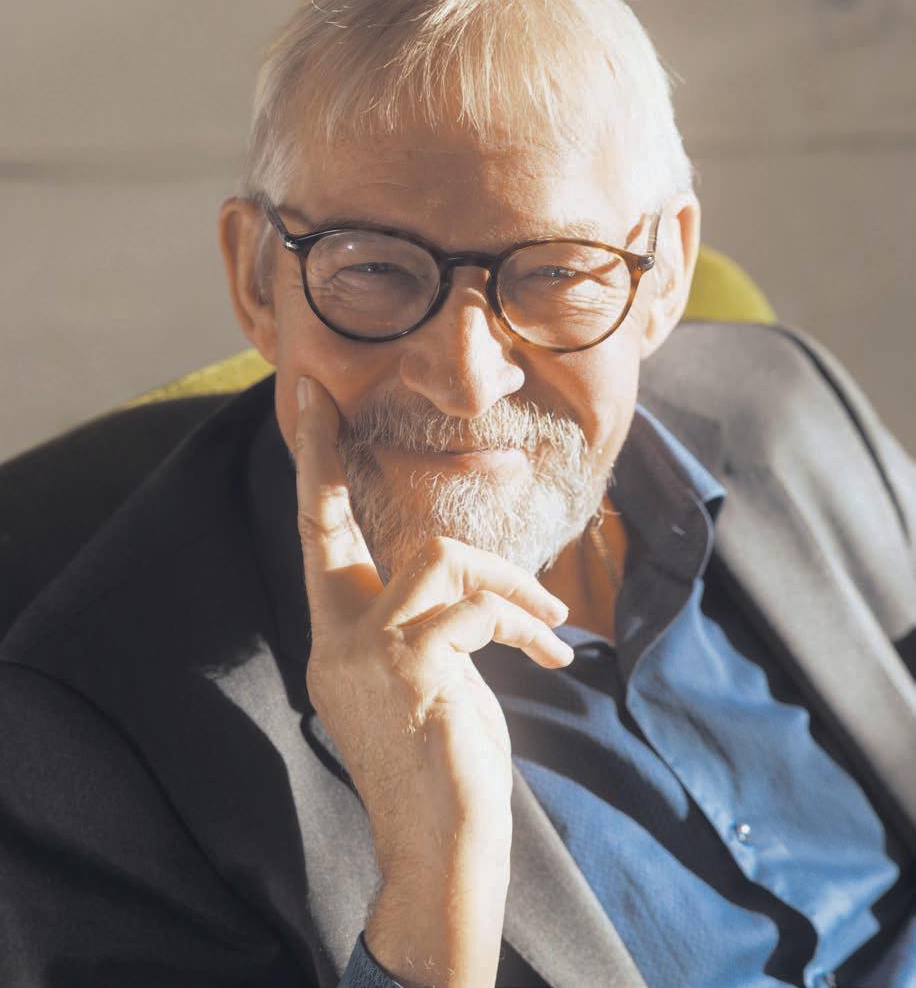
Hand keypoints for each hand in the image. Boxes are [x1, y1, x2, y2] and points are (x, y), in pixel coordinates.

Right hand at [293, 376, 571, 985]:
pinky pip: (476, 606)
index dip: (311, 463)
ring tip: (549, 618)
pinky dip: (525, 621)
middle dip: (327, 453)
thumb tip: (464, 579)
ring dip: (506, 581)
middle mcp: (334, 636)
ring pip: (438, 557)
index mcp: (336, 636)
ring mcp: (364, 650)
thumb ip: (426, 622)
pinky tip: (553, 653)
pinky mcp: (410, 667)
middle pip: (336, 521)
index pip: (314, 534)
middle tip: (332, 405)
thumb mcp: (427, 680)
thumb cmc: (444, 764)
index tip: (309, 400)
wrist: (444, 848)